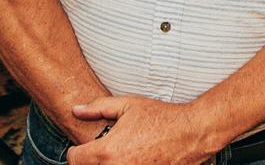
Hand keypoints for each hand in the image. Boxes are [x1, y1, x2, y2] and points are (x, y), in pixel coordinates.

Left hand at [67, 95, 216, 164]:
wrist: (190, 134)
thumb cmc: (161, 118)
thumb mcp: (129, 105)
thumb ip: (98, 108)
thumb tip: (76, 110)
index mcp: (106, 151)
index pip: (74, 159)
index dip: (77, 151)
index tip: (84, 147)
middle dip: (92, 160)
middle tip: (106, 150)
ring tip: (122, 154)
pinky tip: (135, 159)